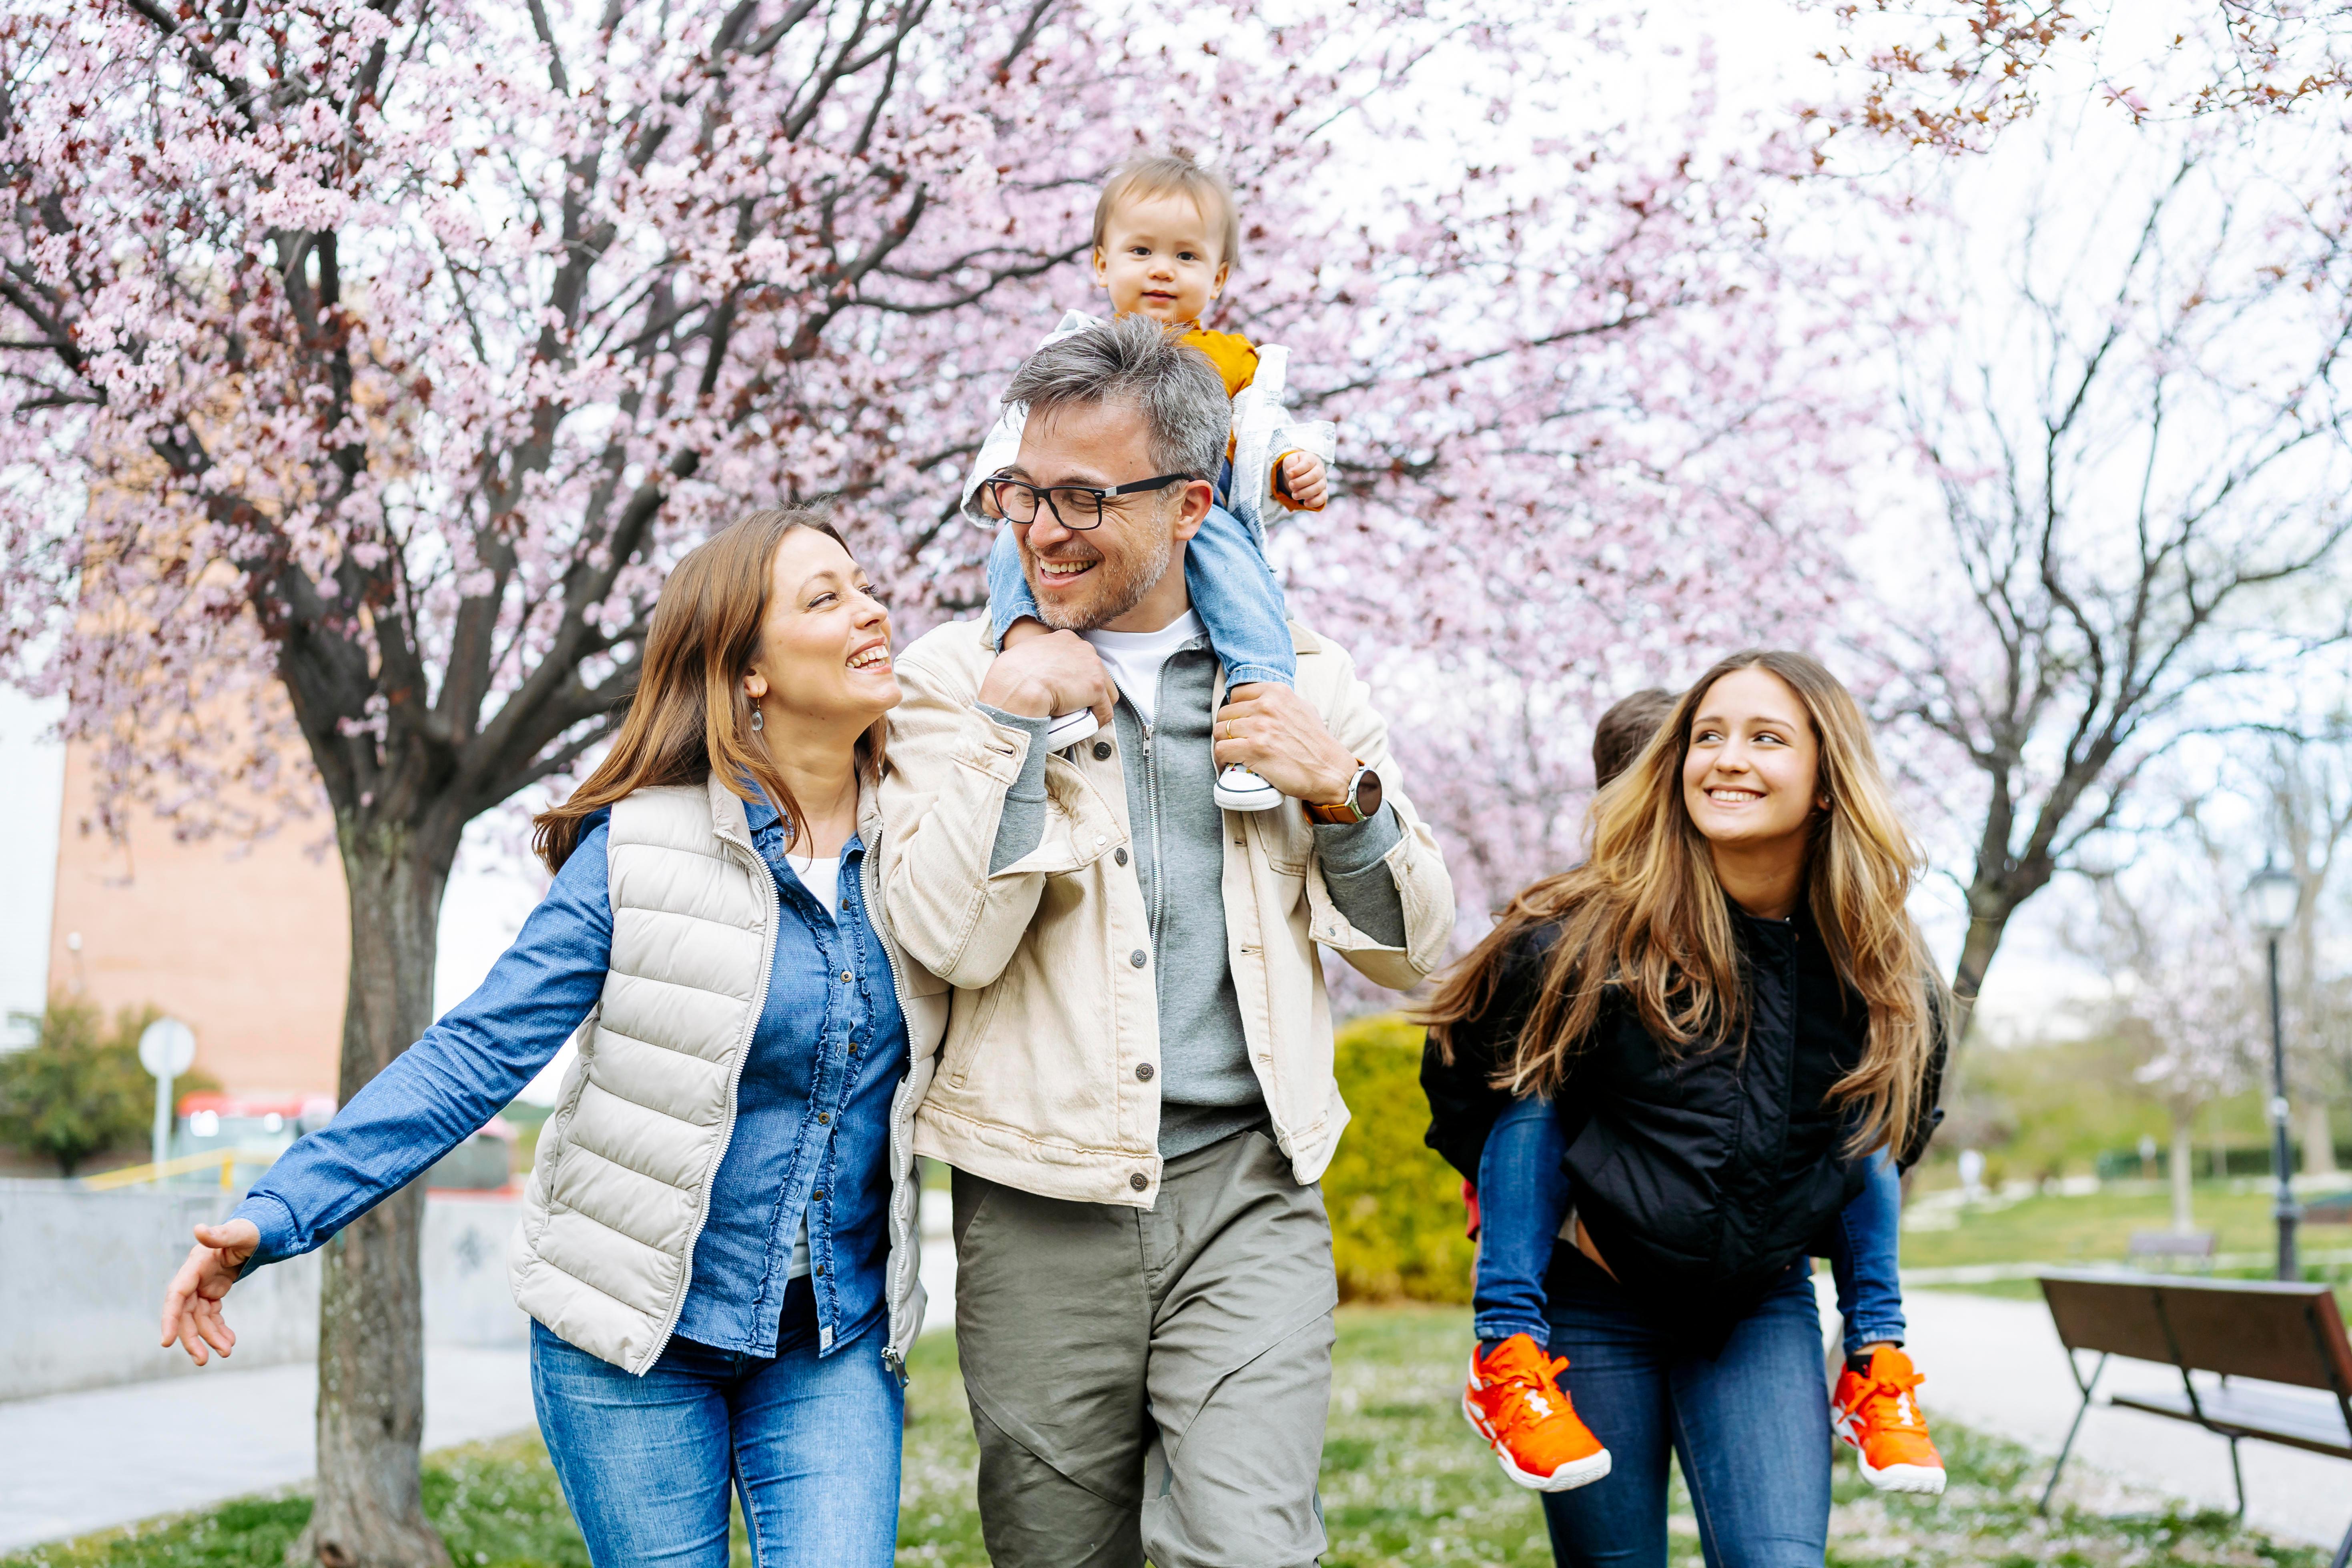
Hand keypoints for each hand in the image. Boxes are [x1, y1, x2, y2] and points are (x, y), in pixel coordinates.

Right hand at [160, 1218, 259, 1365]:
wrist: (259, 1234)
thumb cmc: (250, 1231)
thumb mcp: (240, 1232)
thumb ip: (221, 1234)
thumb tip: (199, 1229)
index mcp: (196, 1265)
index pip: (176, 1294)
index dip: (170, 1318)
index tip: (166, 1342)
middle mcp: (194, 1278)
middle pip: (186, 1314)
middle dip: (192, 1338)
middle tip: (202, 1360)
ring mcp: (202, 1287)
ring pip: (199, 1319)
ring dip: (210, 1338)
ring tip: (226, 1352)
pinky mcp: (212, 1293)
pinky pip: (211, 1317)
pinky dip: (218, 1330)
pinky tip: (229, 1341)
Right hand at [979, 627, 1116, 725]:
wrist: (1017, 686)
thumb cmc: (1012, 675)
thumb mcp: (1024, 655)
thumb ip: (1038, 659)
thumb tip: (1034, 673)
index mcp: (1065, 638)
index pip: (1080, 659)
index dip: (1075, 677)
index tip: (1065, 690)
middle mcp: (1083, 647)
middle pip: (1096, 673)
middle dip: (1087, 690)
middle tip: (1073, 706)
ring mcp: (1093, 666)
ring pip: (1105, 692)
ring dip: (1094, 705)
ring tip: (1078, 717)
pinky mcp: (1096, 686)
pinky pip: (1104, 710)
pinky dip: (1096, 720)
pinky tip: (1085, 726)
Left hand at [1214, 684, 1356, 802]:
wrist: (1330, 772)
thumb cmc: (1317, 744)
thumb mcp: (1303, 709)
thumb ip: (1281, 702)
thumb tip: (1261, 700)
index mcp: (1277, 692)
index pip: (1237, 694)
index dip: (1236, 711)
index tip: (1240, 723)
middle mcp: (1267, 706)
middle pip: (1225, 713)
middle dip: (1228, 729)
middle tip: (1236, 742)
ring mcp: (1260, 727)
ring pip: (1220, 731)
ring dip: (1223, 744)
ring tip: (1232, 754)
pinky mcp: (1255, 749)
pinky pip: (1222, 749)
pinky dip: (1222, 758)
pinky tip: (1230, 763)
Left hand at [1280, 452, 1327, 511]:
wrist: (1301, 471)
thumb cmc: (1296, 464)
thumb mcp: (1290, 460)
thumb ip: (1290, 463)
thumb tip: (1291, 472)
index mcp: (1312, 459)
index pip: (1308, 463)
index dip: (1298, 470)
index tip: (1289, 473)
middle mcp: (1320, 470)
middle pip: (1315, 476)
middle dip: (1301, 482)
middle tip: (1290, 485)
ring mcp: (1322, 481)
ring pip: (1318, 487)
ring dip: (1305, 493)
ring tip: (1294, 495)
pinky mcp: (1323, 492)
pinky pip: (1323, 498)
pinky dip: (1315, 502)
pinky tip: (1305, 503)